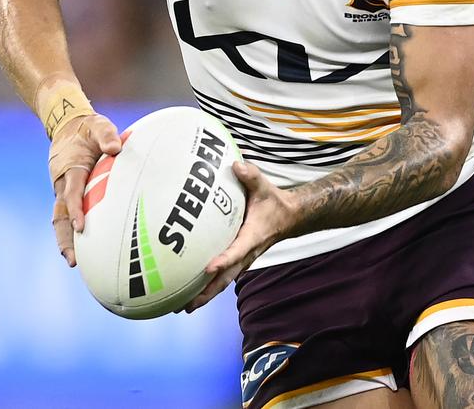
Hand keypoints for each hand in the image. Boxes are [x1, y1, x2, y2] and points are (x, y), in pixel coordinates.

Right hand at [49, 114, 121, 266]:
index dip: (75, 210)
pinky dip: (72, 230)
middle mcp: (63, 183)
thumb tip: (116, 148)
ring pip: (60, 219)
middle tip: (72, 260)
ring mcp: (63, 190)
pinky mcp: (68, 193)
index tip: (81, 226)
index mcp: (70, 168)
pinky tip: (86, 247)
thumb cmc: (88, 128)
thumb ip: (107, 135)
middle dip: (65, 237)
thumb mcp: (98, 125)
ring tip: (74, 262)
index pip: (71, 193)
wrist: (68, 126)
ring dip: (66, 239)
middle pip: (59, 215)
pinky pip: (68, 214)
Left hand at [183, 161, 294, 312]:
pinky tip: (193, 291)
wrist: (289, 216)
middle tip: (187, 304)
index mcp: (253, 236)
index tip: (208, 268)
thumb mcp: (264, 186)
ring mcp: (243, 259)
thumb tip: (236, 165)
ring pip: (224, 281)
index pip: (237, 251)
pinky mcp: (239, 259)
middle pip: (226, 277)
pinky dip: (209, 286)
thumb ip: (251, 176)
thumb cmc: (273, 201)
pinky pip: (224, 276)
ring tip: (184, 306)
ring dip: (206, 295)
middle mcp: (247, 253)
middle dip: (207, 292)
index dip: (223, 260)